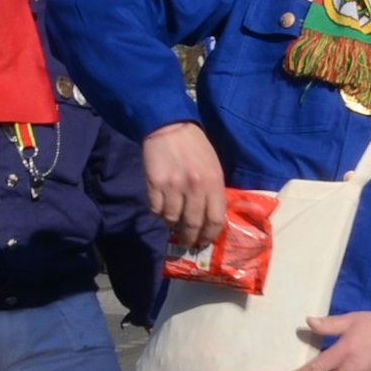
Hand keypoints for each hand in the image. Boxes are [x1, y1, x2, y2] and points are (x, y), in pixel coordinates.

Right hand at [142, 121, 225, 248]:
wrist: (169, 128)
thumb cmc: (195, 148)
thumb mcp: (214, 167)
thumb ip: (213, 191)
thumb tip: (209, 218)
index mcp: (214, 183)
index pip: (216, 219)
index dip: (210, 234)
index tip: (205, 241)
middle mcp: (195, 187)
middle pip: (193, 224)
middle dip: (191, 238)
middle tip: (188, 243)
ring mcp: (173, 187)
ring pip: (172, 219)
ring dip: (173, 226)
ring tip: (173, 225)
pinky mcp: (154, 184)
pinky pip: (156, 210)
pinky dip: (158, 215)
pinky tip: (161, 211)